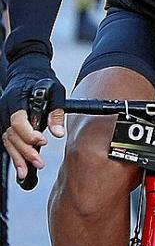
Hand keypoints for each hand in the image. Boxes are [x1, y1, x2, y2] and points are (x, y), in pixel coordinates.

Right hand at [1, 55, 65, 180]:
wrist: (28, 73)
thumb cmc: (41, 81)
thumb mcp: (55, 90)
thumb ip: (56, 112)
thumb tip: (58, 133)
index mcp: (16, 99)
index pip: (17, 120)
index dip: (28, 133)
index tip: (43, 141)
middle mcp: (6, 109)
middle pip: (11, 135)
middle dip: (25, 150)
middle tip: (39, 162)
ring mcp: (4, 118)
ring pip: (7, 141)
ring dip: (18, 158)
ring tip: (27, 172)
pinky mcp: (6, 125)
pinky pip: (8, 142)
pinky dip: (15, 155)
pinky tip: (21, 168)